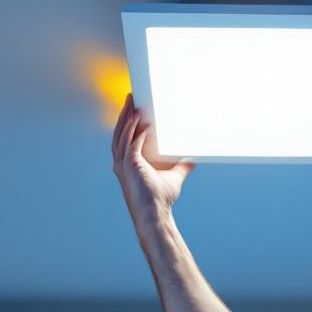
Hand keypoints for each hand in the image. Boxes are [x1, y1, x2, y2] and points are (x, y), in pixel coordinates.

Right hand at [110, 93, 194, 221]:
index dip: (126, 122)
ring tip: (134, 103)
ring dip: (128, 118)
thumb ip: (182, 167)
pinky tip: (143, 120)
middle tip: (131, 97)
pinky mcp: (129, 166)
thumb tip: (192, 159)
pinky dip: (136, 131)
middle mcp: (121, 162)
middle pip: (120, 131)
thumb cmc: (161, 199)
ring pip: (122, 134)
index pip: (124, 137)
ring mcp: (123, 164)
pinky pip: (131, 143)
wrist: (155, 214)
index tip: (133, 108)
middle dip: (125, 114)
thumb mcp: (174, 177)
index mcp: (127, 163)